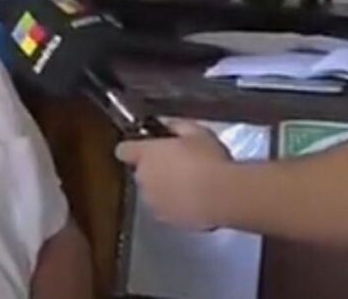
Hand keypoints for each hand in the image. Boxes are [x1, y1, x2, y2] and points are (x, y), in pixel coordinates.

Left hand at [114, 120, 233, 230]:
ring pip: (152, 192)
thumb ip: (177, 127)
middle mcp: (143, 178)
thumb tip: (170, 127)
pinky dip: (175, 206)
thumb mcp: (196, 132)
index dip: (134, 149)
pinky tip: (195, 202)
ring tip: (190, 186)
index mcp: (145, 154)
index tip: (146, 148)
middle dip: (154, 170)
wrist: (223, 196)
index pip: (124, 150)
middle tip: (179, 166)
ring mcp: (153, 201)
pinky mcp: (167, 219)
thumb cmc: (208, 159)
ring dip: (164, 189)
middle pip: (141, 172)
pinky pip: (166, 209)